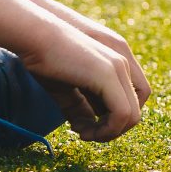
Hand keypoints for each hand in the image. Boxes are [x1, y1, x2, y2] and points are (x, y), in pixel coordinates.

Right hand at [20, 17, 147, 141]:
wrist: (34, 36)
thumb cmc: (45, 60)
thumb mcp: (67, 90)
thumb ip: (81, 108)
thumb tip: (86, 129)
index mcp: (116, 63)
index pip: (134, 100)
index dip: (115, 119)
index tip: (90, 126)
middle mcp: (123, 64)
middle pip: (136, 110)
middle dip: (112, 130)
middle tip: (87, 135)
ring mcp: (118, 68)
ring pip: (132, 116)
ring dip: (108, 133)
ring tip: (84, 134)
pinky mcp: (108, 75)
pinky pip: (123, 113)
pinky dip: (107, 130)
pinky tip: (84, 131)